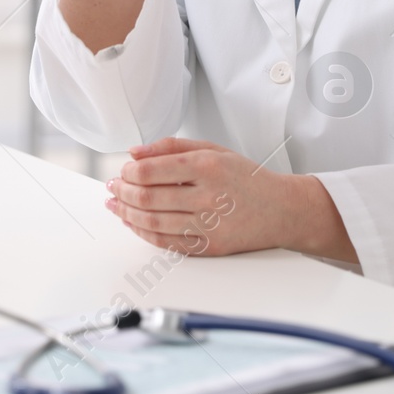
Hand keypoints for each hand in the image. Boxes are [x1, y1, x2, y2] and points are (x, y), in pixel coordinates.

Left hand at [105, 138, 356, 262]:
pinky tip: (133, 223)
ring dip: (126, 214)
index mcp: (206, 166)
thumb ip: (172, 147)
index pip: (151, 170)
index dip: (128, 171)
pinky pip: (166, 242)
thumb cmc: (246, 177)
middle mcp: (207, 196)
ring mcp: (208, 224)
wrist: (281, 210)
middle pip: (147, 197)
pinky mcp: (208, 246)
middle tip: (112, 187)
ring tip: (116, 205)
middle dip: (121, 192)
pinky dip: (143, 233)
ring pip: (152, 222)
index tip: (122, 169)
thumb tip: (134, 152)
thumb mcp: (213, 149)